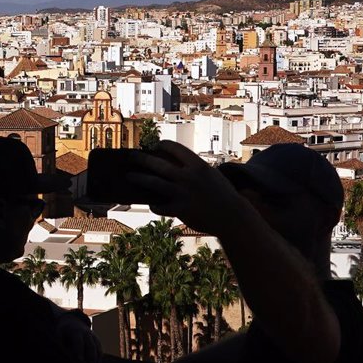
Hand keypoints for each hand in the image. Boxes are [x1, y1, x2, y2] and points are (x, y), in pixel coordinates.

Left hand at [56, 310, 100, 362]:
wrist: (72, 321)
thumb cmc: (64, 330)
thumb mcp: (59, 334)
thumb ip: (61, 343)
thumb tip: (65, 355)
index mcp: (76, 331)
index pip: (79, 341)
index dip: (79, 350)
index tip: (80, 360)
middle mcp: (86, 333)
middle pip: (91, 345)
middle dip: (92, 357)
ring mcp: (93, 336)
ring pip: (97, 347)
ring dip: (97, 358)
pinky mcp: (96, 339)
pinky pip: (99, 348)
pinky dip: (99, 356)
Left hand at [119, 141, 251, 235]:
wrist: (233, 217)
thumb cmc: (220, 194)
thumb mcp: (210, 176)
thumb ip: (193, 169)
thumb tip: (170, 166)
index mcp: (198, 166)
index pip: (176, 149)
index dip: (163, 145)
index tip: (156, 145)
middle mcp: (189, 177)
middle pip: (159, 164)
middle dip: (143, 159)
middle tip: (132, 156)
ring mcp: (184, 194)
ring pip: (154, 183)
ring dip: (139, 178)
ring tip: (129, 176)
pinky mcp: (181, 210)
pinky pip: (160, 206)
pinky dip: (154, 205)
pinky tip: (152, 204)